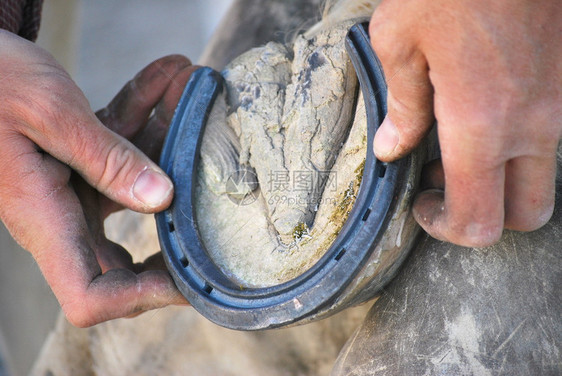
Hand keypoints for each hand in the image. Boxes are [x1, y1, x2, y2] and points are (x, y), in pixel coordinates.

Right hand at [0, 30, 196, 325]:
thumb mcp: (50, 114)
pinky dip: (145, 117)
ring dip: (167, 142)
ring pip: (134, 187)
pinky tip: (168, 76)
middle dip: (174, 234)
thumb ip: (106, 158)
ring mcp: (71, 189)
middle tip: (219, 210)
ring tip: (192, 91)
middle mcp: (60, 214)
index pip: (90, 297)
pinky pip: (121, 152)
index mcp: (44, 218)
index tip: (191, 279)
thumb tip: (163, 197)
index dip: (141, 297)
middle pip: (124, 257)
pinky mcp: (78, 162)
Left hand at [369, 0, 561, 246]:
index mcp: (483, 128)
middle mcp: (533, 127)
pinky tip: (479, 117)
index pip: (478, 222)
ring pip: (540, 179)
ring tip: (454, 149)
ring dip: (499, 182)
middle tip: (443, 187)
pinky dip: (514, 148)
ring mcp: (558, 106)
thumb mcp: (399, 43)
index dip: (446, 229)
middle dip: (484, 216)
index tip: (421, 205)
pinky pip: (546, 140)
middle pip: (524, 215)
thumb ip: (402, 107)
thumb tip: (395, 148)